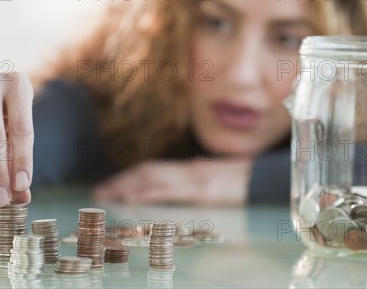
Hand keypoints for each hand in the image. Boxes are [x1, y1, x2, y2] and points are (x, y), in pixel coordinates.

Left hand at [92, 159, 252, 205]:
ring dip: (127, 186)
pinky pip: (170, 191)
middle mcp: (189, 171)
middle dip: (121, 180)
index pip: (154, 170)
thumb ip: (202, 178)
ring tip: (107, 194)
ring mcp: (194, 179)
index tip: (113, 184)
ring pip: (152, 179)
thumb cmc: (247, 181)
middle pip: (147, 171)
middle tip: (98, 190)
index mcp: (192, 169)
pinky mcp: (202, 191)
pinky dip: (148, 193)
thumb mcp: (220, 179)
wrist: (267, 180)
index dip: (131, 176)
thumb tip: (190, 177)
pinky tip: (134, 198)